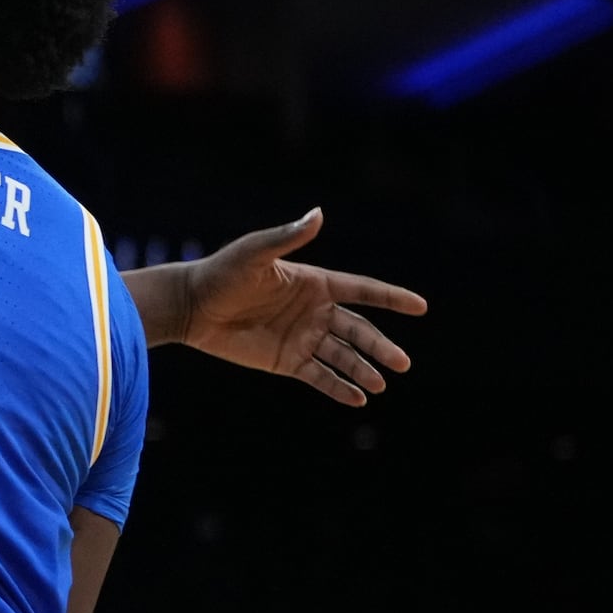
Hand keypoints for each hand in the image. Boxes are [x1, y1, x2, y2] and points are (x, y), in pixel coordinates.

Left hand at [149, 210, 425, 405]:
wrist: (192, 307)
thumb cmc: (223, 274)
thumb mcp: (256, 254)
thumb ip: (288, 237)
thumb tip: (319, 213)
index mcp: (315, 284)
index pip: (362, 291)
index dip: (391, 298)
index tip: (420, 307)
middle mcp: (314, 312)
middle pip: (358, 330)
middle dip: (381, 347)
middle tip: (404, 364)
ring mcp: (302, 338)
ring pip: (342, 356)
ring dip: (363, 370)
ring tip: (383, 384)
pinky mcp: (285, 361)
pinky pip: (318, 376)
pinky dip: (338, 388)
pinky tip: (359, 399)